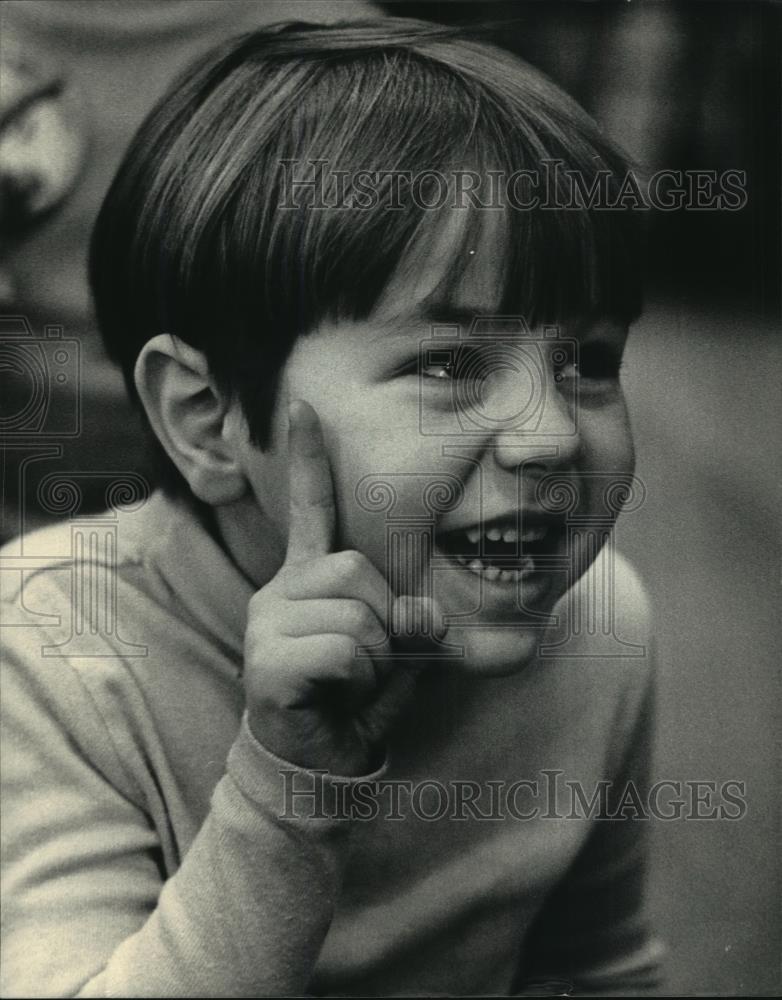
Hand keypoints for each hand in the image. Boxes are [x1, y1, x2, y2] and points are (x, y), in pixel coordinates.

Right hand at [244, 400, 443, 774]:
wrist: (319, 761)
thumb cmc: (355, 697)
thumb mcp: (397, 651)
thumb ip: (413, 621)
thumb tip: (423, 615)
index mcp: (308, 579)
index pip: (310, 509)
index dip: (308, 458)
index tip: (305, 406)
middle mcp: (280, 590)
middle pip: (357, 569)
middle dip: (385, 620)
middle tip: (368, 659)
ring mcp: (267, 623)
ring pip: (357, 613)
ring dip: (376, 657)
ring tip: (352, 681)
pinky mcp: (265, 660)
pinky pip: (344, 650)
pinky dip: (361, 679)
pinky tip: (336, 695)